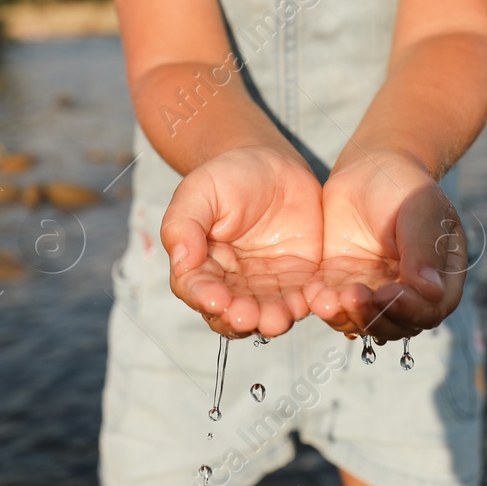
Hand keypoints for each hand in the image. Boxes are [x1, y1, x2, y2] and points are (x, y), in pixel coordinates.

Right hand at [159, 145, 323, 337]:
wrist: (273, 164)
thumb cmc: (228, 176)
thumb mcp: (200, 190)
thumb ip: (184, 224)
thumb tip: (181, 262)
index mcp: (201, 265)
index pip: (197, 289)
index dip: (205, 297)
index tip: (216, 300)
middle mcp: (231, 283)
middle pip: (231, 312)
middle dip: (239, 318)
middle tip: (247, 317)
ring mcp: (266, 284)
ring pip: (265, 312)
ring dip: (270, 321)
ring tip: (276, 320)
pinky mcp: (297, 279)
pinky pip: (300, 298)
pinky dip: (302, 306)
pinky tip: (305, 304)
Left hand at [306, 150, 467, 340]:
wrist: (369, 168)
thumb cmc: (404, 185)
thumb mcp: (420, 208)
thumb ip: (424, 249)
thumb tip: (432, 292)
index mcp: (440, 277)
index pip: (430, 309)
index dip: (411, 309)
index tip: (389, 293)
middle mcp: (409, 292)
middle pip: (396, 325)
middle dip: (374, 318)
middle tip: (352, 297)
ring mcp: (375, 291)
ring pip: (364, 322)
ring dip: (346, 317)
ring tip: (327, 300)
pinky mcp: (344, 285)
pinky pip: (336, 307)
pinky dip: (326, 306)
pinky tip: (314, 293)